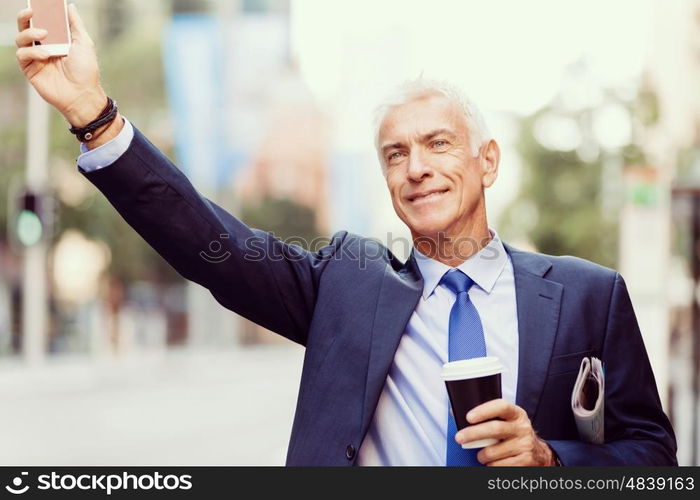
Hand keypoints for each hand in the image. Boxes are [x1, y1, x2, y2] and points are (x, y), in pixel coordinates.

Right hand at [15, 4, 105, 126]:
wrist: (83, 95)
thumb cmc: (86, 71)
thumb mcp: (84, 43)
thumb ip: (75, 24)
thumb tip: (69, 6)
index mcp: (56, 39)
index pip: (42, 20)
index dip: (38, 11)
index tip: (39, 3)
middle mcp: (43, 46)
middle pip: (25, 26)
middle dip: (25, 16)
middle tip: (31, 11)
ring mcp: (35, 58)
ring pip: (20, 38)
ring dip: (29, 33)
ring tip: (44, 34)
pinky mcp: (30, 69)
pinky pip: (22, 55)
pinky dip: (32, 52)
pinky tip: (45, 54)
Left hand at [455, 399, 556, 465]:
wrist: (538, 453)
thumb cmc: (513, 434)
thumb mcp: (505, 420)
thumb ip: (485, 415)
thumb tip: (455, 410)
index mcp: (516, 413)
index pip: (501, 406)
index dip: (484, 411)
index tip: (469, 417)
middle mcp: (522, 427)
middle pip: (495, 429)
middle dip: (473, 434)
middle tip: (459, 437)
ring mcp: (525, 445)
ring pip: (493, 451)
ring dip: (481, 455)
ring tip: (481, 454)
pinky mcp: (525, 461)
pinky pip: (499, 465)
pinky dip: (491, 465)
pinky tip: (493, 462)